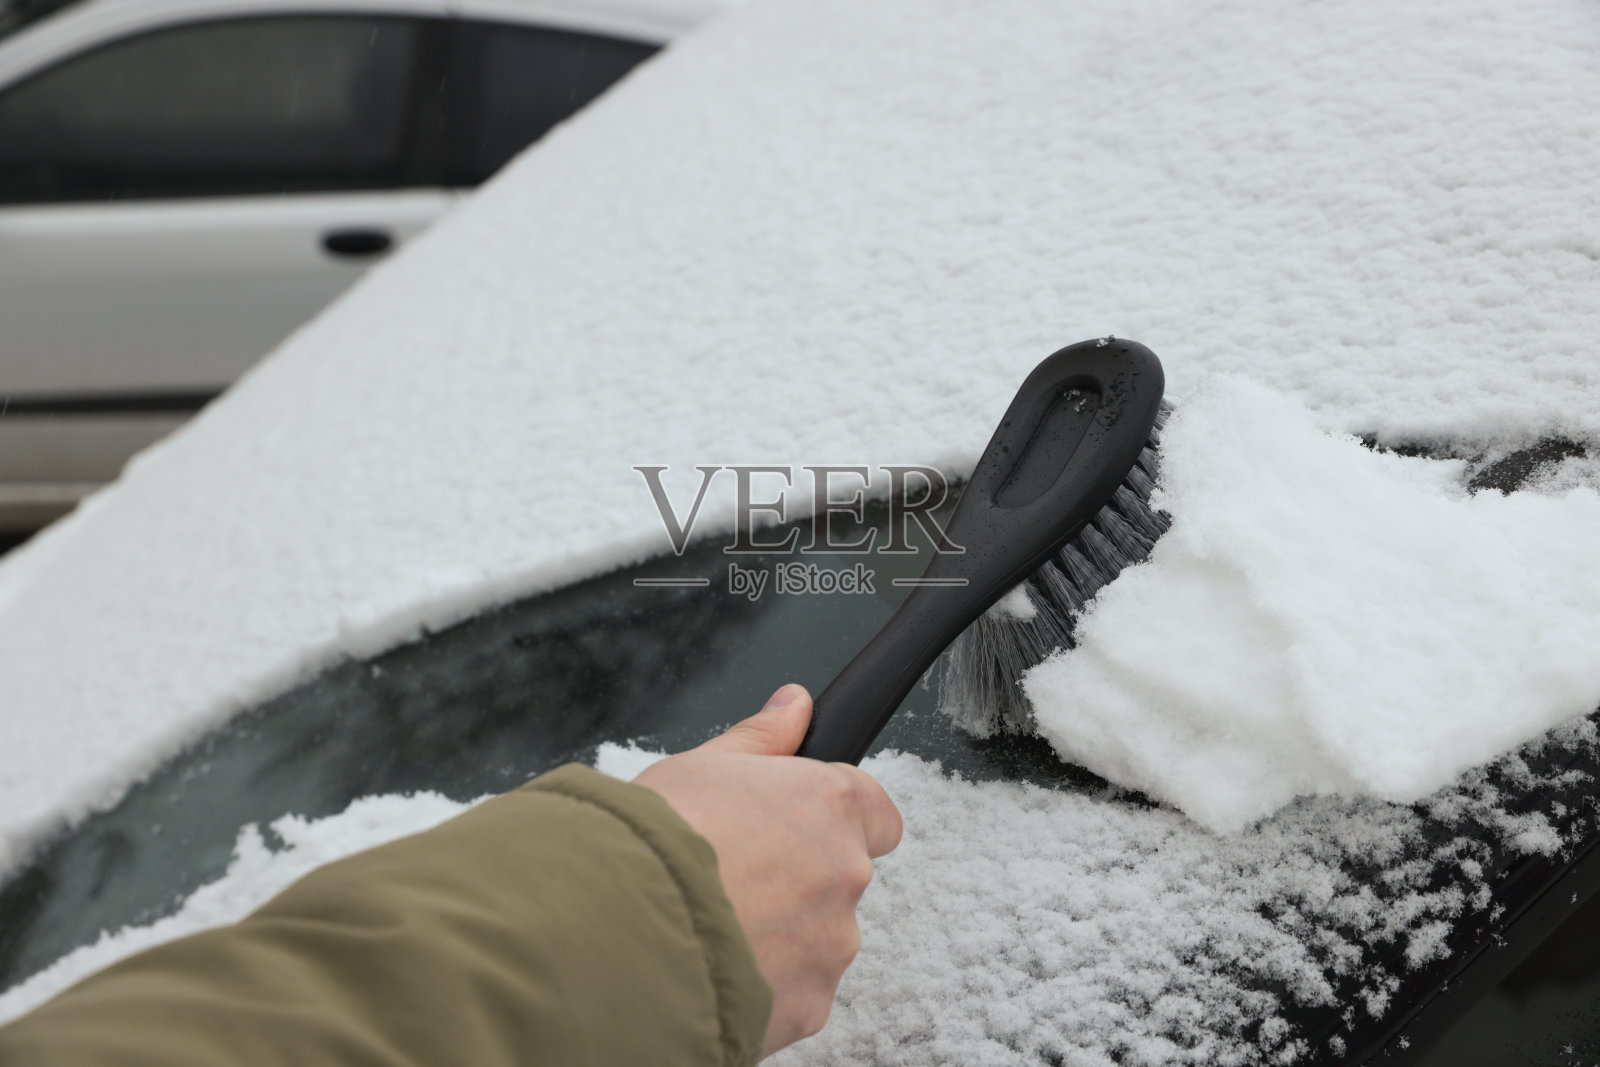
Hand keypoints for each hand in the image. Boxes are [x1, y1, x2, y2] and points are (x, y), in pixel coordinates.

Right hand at [633, 684, 901, 1056]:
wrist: (616, 932)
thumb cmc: (654, 844)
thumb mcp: (700, 766)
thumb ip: (762, 738)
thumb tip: (794, 704)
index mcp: (829, 805)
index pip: (876, 811)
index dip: (836, 818)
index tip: (797, 826)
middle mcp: (845, 874)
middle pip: (840, 877)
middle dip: (797, 879)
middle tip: (732, 876)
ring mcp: (831, 946)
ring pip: (818, 938)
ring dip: (780, 934)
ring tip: (712, 924)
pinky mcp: (809, 1006)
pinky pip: (796, 991)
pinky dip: (763, 984)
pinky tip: (713, 964)